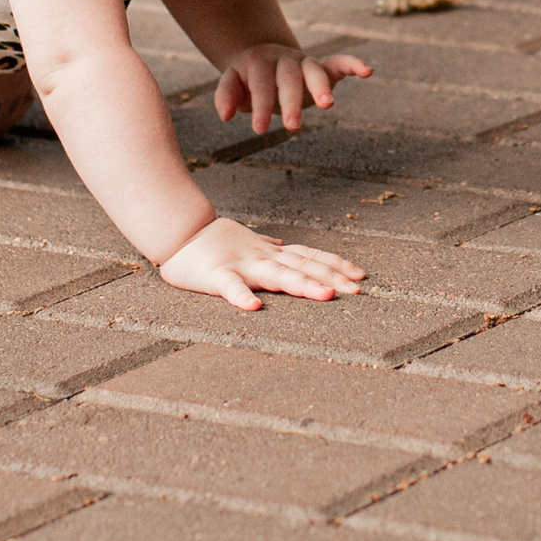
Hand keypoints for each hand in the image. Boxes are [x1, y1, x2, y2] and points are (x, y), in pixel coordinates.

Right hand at [158, 216, 365, 310]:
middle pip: (303, 266)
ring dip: (302, 284)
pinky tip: (254, 308)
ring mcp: (241, 266)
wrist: (179, 232)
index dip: (335, 265)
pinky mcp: (216, 275)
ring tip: (325, 295)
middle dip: (332, 278)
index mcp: (270, 254)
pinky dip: (241, 296)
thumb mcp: (248, 245)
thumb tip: (285, 245)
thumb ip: (268, 248)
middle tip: (358, 290)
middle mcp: (262, 258)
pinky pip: (230, 287)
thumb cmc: (213, 243)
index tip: (361, 276)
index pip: (309, 257)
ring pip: (277, 275)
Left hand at [214, 46, 369, 133]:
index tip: (260, 130)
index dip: (261, 106)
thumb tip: (226, 116)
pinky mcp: (322, 68)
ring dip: (321, 86)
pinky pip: (339, 63)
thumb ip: (227, 95)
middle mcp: (284, 60)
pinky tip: (368, 71)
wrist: (264, 58)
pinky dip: (353, 65)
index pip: (261, 84)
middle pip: (289, 78)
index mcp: (259, 63)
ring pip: (314, 70)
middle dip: (291, 101)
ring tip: (327, 105)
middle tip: (292, 126)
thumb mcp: (233, 84)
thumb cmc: (248, 79)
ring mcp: (304, 62)